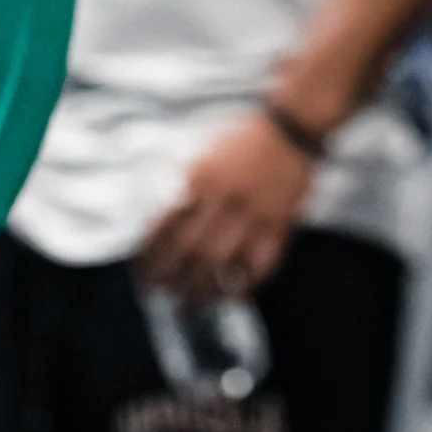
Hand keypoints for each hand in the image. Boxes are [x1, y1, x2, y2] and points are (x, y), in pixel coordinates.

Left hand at [138, 114, 313, 304]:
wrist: (289, 126)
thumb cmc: (243, 138)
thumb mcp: (203, 154)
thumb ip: (182, 186)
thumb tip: (160, 221)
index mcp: (200, 178)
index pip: (164, 225)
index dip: (149, 254)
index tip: (142, 271)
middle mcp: (223, 199)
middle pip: (189, 250)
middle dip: (170, 278)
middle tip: (159, 294)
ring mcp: (252, 213)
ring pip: (221, 263)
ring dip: (202, 289)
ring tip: (190, 305)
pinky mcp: (279, 223)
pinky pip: (262, 263)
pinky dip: (248, 285)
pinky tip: (235, 295)